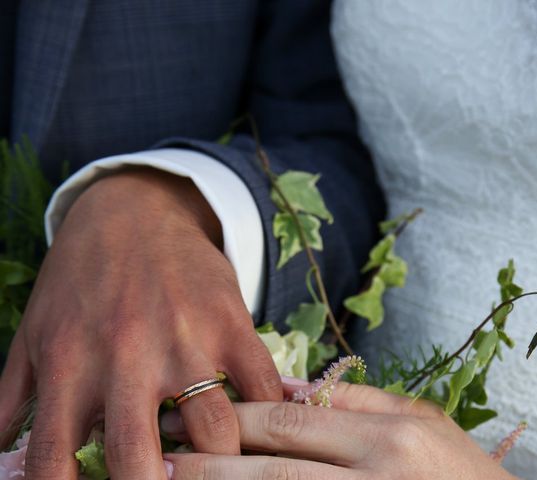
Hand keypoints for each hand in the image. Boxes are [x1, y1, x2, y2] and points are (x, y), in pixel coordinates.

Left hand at [0, 168, 281, 478]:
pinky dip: (268, 410)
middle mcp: (126, 358)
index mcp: (69, 367)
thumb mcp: (33, 335)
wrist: (133, 211)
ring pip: (216, 430)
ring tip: (216, 461)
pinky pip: (261, 382)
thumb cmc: (79, 279)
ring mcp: (185, 339)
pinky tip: (260, 423)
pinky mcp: (229, 320)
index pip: (54, 466)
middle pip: (141, 462)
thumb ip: (9, 400)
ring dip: (221, 460)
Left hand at [163, 382, 516, 479]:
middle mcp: (381, 475)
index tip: (186, 415)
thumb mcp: (421, 422)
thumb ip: (355, 400)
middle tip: (157, 453)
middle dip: (210, 461)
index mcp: (394, 434)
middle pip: (276, 466)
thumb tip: (281, 385)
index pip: (293, 422)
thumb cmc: (462, 475)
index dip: (233, 420)